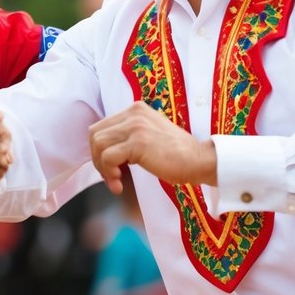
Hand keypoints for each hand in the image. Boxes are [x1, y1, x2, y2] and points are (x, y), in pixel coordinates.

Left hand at [88, 102, 216, 194]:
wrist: (198, 159)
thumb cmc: (176, 154)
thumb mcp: (149, 135)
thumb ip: (129, 136)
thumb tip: (104, 152)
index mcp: (135, 110)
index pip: (101, 127)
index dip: (99, 150)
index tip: (110, 168)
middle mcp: (133, 113)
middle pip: (95, 134)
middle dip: (97, 159)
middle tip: (110, 176)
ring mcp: (135, 126)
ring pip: (98, 145)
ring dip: (102, 168)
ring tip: (116, 181)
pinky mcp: (137, 143)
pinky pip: (108, 157)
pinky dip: (109, 174)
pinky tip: (119, 184)